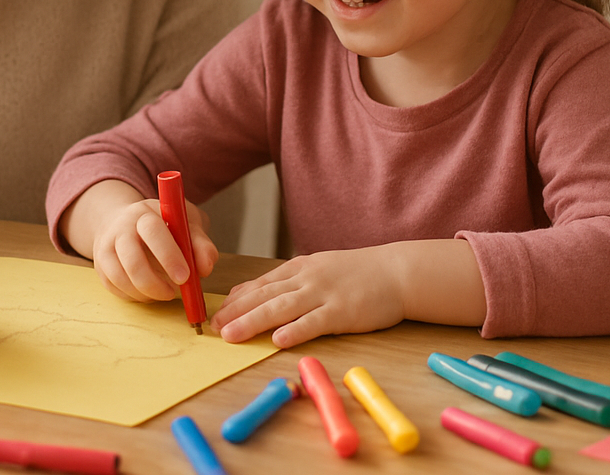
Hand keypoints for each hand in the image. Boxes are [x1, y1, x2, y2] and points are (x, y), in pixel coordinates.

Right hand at [90, 195, 216, 304]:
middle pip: (132, 259)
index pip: (153, 231)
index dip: (169, 255)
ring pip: (121, 278)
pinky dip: (135, 296)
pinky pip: (115, 288)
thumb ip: (200, 243)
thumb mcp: (186, 223)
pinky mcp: (101, 266)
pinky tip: (149, 292)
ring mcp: (106, 247)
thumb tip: (205, 267)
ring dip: (146, 293)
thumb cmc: (164, 223)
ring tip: (165, 292)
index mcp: (144, 213)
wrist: (126, 220)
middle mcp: (120, 228)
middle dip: (154, 282)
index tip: (185, 276)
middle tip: (174, 293)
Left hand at [211, 246, 407, 347]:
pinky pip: (315, 322)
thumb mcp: (316, 269)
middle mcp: (306, 279)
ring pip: (282, 308)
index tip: (214, 314)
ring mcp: (324, 294)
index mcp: (298, 269)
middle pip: (264, 296)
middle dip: (236, 313)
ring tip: (232, 335)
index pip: (260, 284)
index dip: (235, 300)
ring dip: (253, 322)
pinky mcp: (342, 311)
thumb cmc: (355, 274)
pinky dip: (295, 331)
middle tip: (213, 328)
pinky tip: (277, 340)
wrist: (396, 272)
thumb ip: (286, 282)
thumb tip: (250, 295)